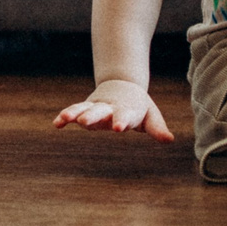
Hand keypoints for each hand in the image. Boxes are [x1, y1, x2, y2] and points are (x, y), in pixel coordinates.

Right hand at [53, 78, 175, 139]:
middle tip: (85, 123)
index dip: (122, 121)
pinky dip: (65, 116)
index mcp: (127, 110)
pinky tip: (56, 124)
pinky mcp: (85, 108)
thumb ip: (157, 128)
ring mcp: (96, 107)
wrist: (122, 85)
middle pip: (100, 112)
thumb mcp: (150, 115)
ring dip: (74, 114)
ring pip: (83, 109)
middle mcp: (109, 108)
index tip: (118, 127)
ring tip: (64, 119)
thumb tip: (169, 140)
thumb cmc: (139, 106)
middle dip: (92, 116)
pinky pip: (73, 111)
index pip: (124, 116)